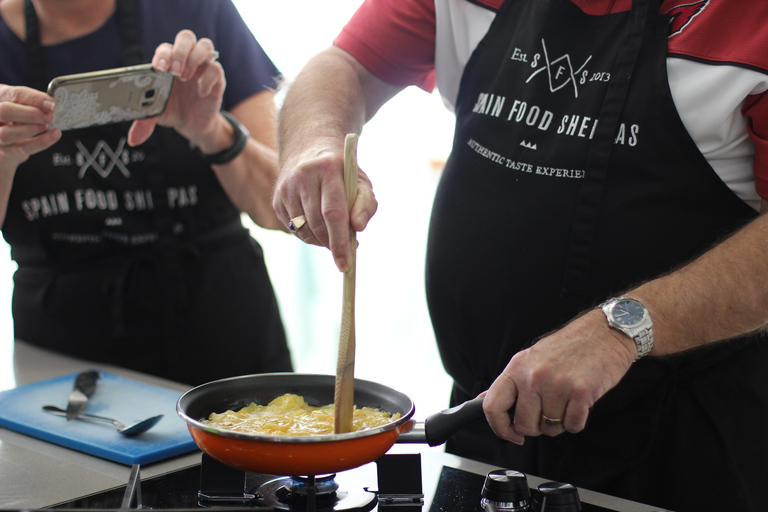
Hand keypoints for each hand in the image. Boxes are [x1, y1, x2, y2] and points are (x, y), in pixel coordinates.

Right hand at [0, 85, 60, 167]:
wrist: (7, 141)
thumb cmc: (16, 115)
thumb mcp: (22, 103)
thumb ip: (33, 102)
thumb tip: (50, 105)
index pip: (12, 94)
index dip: (34, 98)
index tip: (51, 104)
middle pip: (4, 112)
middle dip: (31, 114)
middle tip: (50, 116)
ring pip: (7, 133)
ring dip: (32, 129)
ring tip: (46, 125)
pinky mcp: (5, 152)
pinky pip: (22, 148)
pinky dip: (42, 142)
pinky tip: (54, 135)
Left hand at [128, 30, 224, 146]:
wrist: (192, 125)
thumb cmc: (172, 111)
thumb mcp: (156, 114)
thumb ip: (144, 122)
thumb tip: (133, 139)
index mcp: (168, 63)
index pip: (166, 48)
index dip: (163, 55)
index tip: (159, 69)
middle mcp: (186, 61)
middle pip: (186, 37)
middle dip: (180, 52)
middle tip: (175, 72)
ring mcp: (202, 68)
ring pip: (205, 46)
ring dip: (195, 58)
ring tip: (187, 78)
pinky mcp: (216, 79)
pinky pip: (216, 68)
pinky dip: (208, 78)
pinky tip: (200, 92)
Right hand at [272, 146, 377, 270]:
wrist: (310, 153)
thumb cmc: (343, 175)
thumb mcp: (361, 183)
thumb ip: (366, 205)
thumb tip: (358, 228)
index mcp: (328, 168)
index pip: (333, 213)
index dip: (340, 241)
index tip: (345, 264)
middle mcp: (303, 176)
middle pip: (317, 224)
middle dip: (332, 244)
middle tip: (344, 253)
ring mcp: (286, 188)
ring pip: (304, 230)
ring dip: (321, 241)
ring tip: (333, 235)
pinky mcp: (277, 200)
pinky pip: (294, 230)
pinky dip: (309, 236)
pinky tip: (318, 227)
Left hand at [482, 309, 635, 443]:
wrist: (604, 332)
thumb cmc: (569, 347)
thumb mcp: (531, 358)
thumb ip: (510, 383)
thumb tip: (483, 400)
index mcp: (517, 367)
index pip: (493, 406)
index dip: (500, 428)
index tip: (511, 434)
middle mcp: (533, 376)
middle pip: (525, 424)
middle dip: (537, 427)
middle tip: (548, 413)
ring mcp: (557, 384)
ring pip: (550, 428)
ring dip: (560, 422)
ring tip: (567, 400)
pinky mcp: (581, 392)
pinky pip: (573, 426)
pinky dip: (577, 421)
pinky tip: (580, 403)